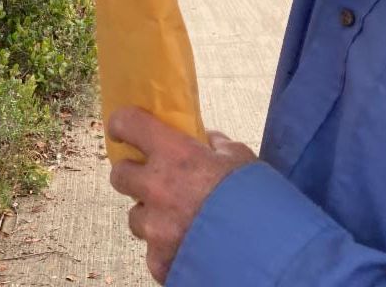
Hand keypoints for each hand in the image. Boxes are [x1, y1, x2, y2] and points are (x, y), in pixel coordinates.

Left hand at [108, 107, 256, 284]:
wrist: (266, 253)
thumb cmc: (254, 199)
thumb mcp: (239, 158)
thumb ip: (216, 145)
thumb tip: (206, 140)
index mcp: (173, 154)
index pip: (128, 123)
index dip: (122, 124)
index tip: (122, 128)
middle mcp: (156, 187)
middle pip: (119, 175)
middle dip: (133, 175)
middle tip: (153, 179)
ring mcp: (154, 228)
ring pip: (136, 217)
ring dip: (152, 216)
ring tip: (179, 219)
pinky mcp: (158, 261)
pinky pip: (152, 251)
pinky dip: (165, 248)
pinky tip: (188, 245)